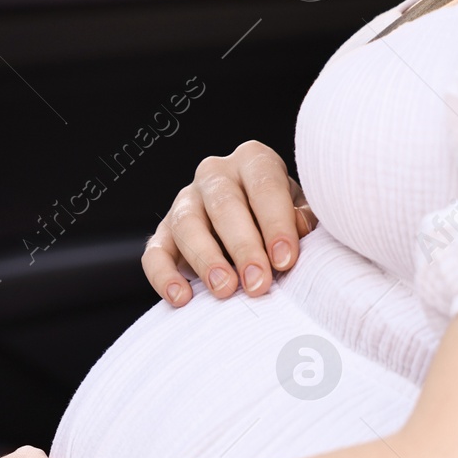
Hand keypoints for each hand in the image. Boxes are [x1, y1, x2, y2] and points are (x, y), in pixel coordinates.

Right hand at [142, 140, 317, 306]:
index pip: (264, 185)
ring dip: (206, 259)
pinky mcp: (163, 233)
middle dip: (243, 247)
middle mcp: (215, 174)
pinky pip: (155, 253)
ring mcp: (185, 202)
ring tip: (224, 289)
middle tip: (257, 283)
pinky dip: (164, 276)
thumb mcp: (299, 209)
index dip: (275, 224)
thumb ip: (302, 217)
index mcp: (253, 161)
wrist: (252, 224)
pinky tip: (181, 297)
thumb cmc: (279, 217)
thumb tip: (299, 228)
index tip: (285, 260)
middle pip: (224, 205)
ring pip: (187, 224)